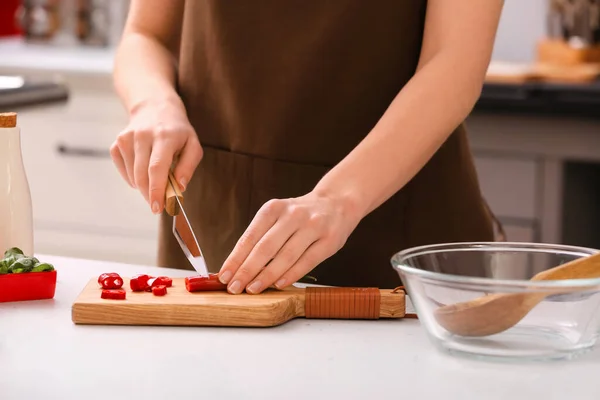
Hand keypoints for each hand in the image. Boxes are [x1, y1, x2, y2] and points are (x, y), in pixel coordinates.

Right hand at [110, 98, 202, 212]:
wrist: (155, 108)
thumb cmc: (178, 132)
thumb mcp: (192, 145)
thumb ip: (188, 167)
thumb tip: (180, 187)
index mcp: (165, 137)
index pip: (157, 168)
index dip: (157, 190)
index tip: (158, 208)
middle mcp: (143, 136)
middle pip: (142, 175)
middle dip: (150, 195)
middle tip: (158, 204)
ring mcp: (127, 138)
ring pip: (133, 176)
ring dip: (144, 186)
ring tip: (156, 179)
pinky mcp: (117, 143)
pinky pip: (124, 170)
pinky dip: (133, 178)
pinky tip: (143, 169)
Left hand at [217, 191, 361, 293]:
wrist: (337, 203)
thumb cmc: (300, 216)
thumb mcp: (278, 217)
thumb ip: (261, 238)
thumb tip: (237, 268)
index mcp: (274, 208)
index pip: (250, 237)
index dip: (235, 259)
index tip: (224, 276)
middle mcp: (293, 215)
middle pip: (265, 247)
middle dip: (247, 270)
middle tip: (234, 288)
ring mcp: (313, 227)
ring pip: (286, 256)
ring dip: (267, 276)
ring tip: (253, 289)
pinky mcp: (329, 240)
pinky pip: (307, 261)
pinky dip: (291, 274)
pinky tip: (278, 285)